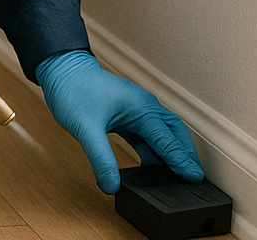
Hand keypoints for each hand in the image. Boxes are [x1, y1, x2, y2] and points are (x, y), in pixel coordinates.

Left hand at [36, 49, 202, 193]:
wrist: (61, 70)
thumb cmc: (73, 90)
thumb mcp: (85, 129)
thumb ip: (101, 159)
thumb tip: (111, 186)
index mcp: (142, 108)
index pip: (167, 140)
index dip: (181, 161)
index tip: (195, 179)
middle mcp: (145, 108)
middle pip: (175, 135)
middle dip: (186, 156)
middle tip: (193, 179)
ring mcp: (138, 110)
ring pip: (164, 135)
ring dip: (171, 154)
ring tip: (177, 178)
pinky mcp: (129, 114)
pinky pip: (150, 135)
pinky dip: (156, 151)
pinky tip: (153, 167)